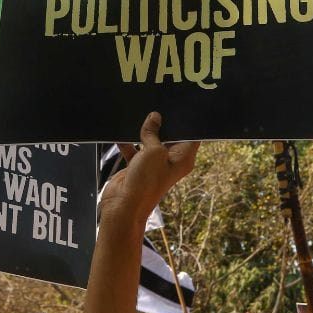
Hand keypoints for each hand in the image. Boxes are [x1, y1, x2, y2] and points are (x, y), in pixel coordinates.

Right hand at [99, 112, 199, 228]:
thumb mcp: (153, 151)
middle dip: (162, 123)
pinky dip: (128, 142)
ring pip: (150, 141)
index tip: (179, 107)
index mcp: (183, 158)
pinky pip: (134, 148)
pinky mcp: (138, 166)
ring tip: (138, 116)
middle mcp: (170, 161)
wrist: (124, 205)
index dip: (186, 122)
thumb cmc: (145, 182)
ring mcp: (153, 164)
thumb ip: (153, 132)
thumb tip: (154, 117)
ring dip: (143, 132)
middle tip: (155, 107)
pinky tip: (121, 132)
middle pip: (169, 136)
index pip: (190, 136)